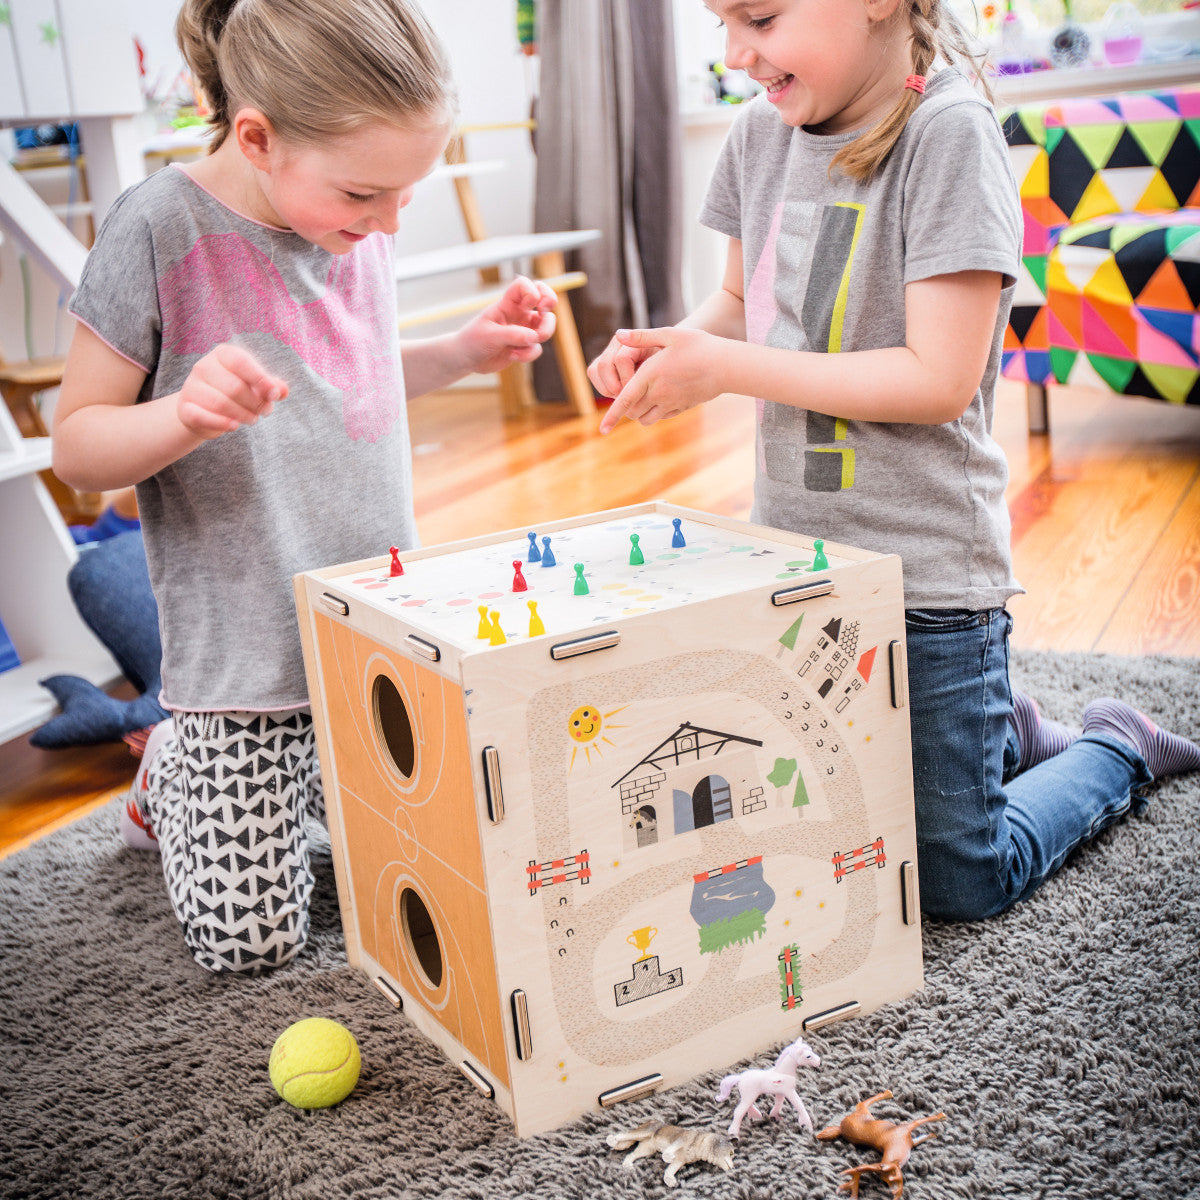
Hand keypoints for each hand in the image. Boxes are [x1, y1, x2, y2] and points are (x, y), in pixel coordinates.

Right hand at [177, 344, 287, 438]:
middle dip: (256, 403)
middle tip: (265, 411)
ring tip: (252, 419)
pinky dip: (220, 423)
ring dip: (243, 415)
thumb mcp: (255, 385)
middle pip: (234, 387)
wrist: (205, 408)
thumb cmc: (236, 392)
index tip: (274, 394)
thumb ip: (271, 386)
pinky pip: (202, 417)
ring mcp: (191, 386)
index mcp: (223, 354)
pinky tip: (234, 426)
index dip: (260, 379)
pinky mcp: (184, 408)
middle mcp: (203, 366)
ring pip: (220, 404)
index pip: (241, 362)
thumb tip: (283, 390)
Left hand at [461, 276, 556, 374]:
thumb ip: (512, 335)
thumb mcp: (489, 336)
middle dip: (550, 302)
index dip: (533, 289)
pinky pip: (537, 348)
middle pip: (544, 297)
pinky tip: (512, 356)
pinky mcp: (524, 346)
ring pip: (546, 326)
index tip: (531, 303)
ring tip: (525, 344)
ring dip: (542, 335)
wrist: (467, 359)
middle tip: (544, 312)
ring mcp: (523, 329)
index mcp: (507, 304)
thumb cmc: (473, 341)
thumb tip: (534, 337)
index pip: (524, 284)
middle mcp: (518, 313)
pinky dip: (528, 355)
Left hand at [597, 327, 724, 433]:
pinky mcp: (682, 407)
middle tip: (624, 394)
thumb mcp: (670, 335)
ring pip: (645, 418)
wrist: (727, 365)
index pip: (625, 399)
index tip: (602, 430)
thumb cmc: (700, 346)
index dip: (611, 416)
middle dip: (625, 408)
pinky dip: (654, 413)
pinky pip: (661, 417)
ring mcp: (671, 403)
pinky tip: (659, 399)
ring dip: (638, 412)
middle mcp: (659, 393)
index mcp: (651, 374)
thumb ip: (642, 336)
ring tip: (641, 398)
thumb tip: (618, 334)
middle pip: (632, 411)